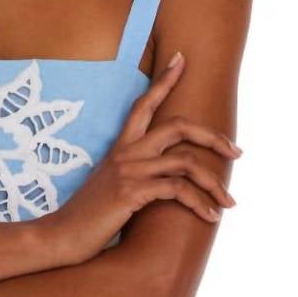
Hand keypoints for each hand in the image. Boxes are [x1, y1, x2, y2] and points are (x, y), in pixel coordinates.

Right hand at [43, 52, 240, 264]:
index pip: (144, 105)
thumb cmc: (86, 219)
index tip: (182, 59)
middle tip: (236, 152)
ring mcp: (129, 171)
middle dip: (214, 137)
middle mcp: (126, 153)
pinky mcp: (132, 192)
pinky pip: (177, 190)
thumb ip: (133, 178)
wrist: (61, 237)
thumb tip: (159, 183)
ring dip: (214, 182)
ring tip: (229, 202)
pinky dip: (199, 203)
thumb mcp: (110, 190)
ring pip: (186, 162)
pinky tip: (210, 217)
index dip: (164, 80)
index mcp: (121, 148)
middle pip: (180, 127)